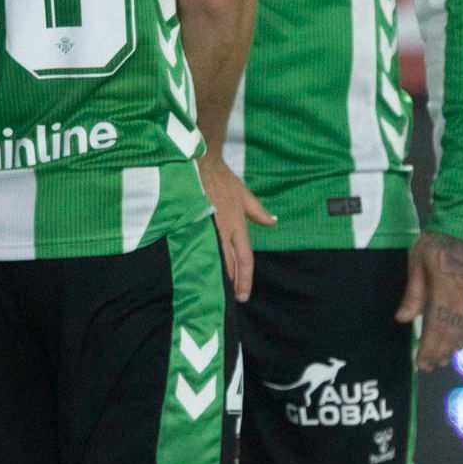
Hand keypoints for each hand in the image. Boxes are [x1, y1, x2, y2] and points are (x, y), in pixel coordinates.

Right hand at [198, 154, 275, 302]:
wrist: (200, 164)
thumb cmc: (222, 179)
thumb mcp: (244, 194)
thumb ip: (257, 211)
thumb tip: (272, 222)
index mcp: (237, 225)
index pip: (244, 258)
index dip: (245, 278)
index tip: (243, 296)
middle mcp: (223, 230)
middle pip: (229, 263)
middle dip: (230, 282)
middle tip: (230, 300)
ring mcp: (205, 227)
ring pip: (212, 258)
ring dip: (215, 275)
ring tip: (214, 292)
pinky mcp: (190, 223)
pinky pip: (195, 246)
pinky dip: (197, 260)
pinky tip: (194, 270)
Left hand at [397, 230, 462, 370]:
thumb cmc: (437, 243)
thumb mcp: (416, 264)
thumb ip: (413, 294)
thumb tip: (403, 319)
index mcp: (446, 293)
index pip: (437, 329)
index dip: (429, 349)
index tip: (420, 362)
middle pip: (453, 334)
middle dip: (440, 352)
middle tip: (428, 366)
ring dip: (454, 347)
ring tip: (442, 359)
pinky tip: (462, 341)